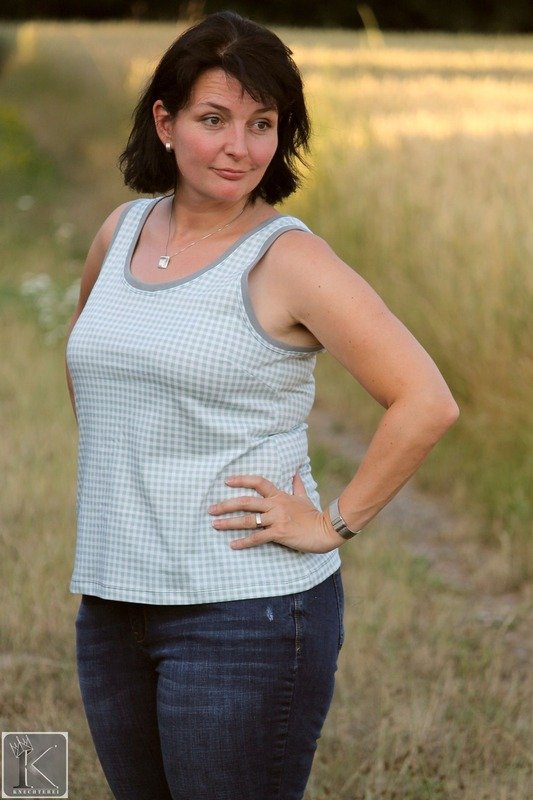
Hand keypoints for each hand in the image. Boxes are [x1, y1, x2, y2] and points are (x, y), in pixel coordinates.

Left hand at [208, 472, 345, 552]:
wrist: (325, 530)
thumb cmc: (313, 515)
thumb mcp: (304, 497)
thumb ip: (297, 485)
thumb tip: (295, 472)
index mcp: (279, 495)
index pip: (258, 482)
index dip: (241, 480)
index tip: (226, 481)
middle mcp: (275, 505)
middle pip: (246, 502)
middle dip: (226, 505)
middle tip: (211, 509)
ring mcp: (277, 519)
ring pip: (248, 520)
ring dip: (229, 523)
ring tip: (215, 525)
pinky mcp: (279, 533)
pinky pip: (258, 537)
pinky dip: (244, 541)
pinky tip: (233, 544)